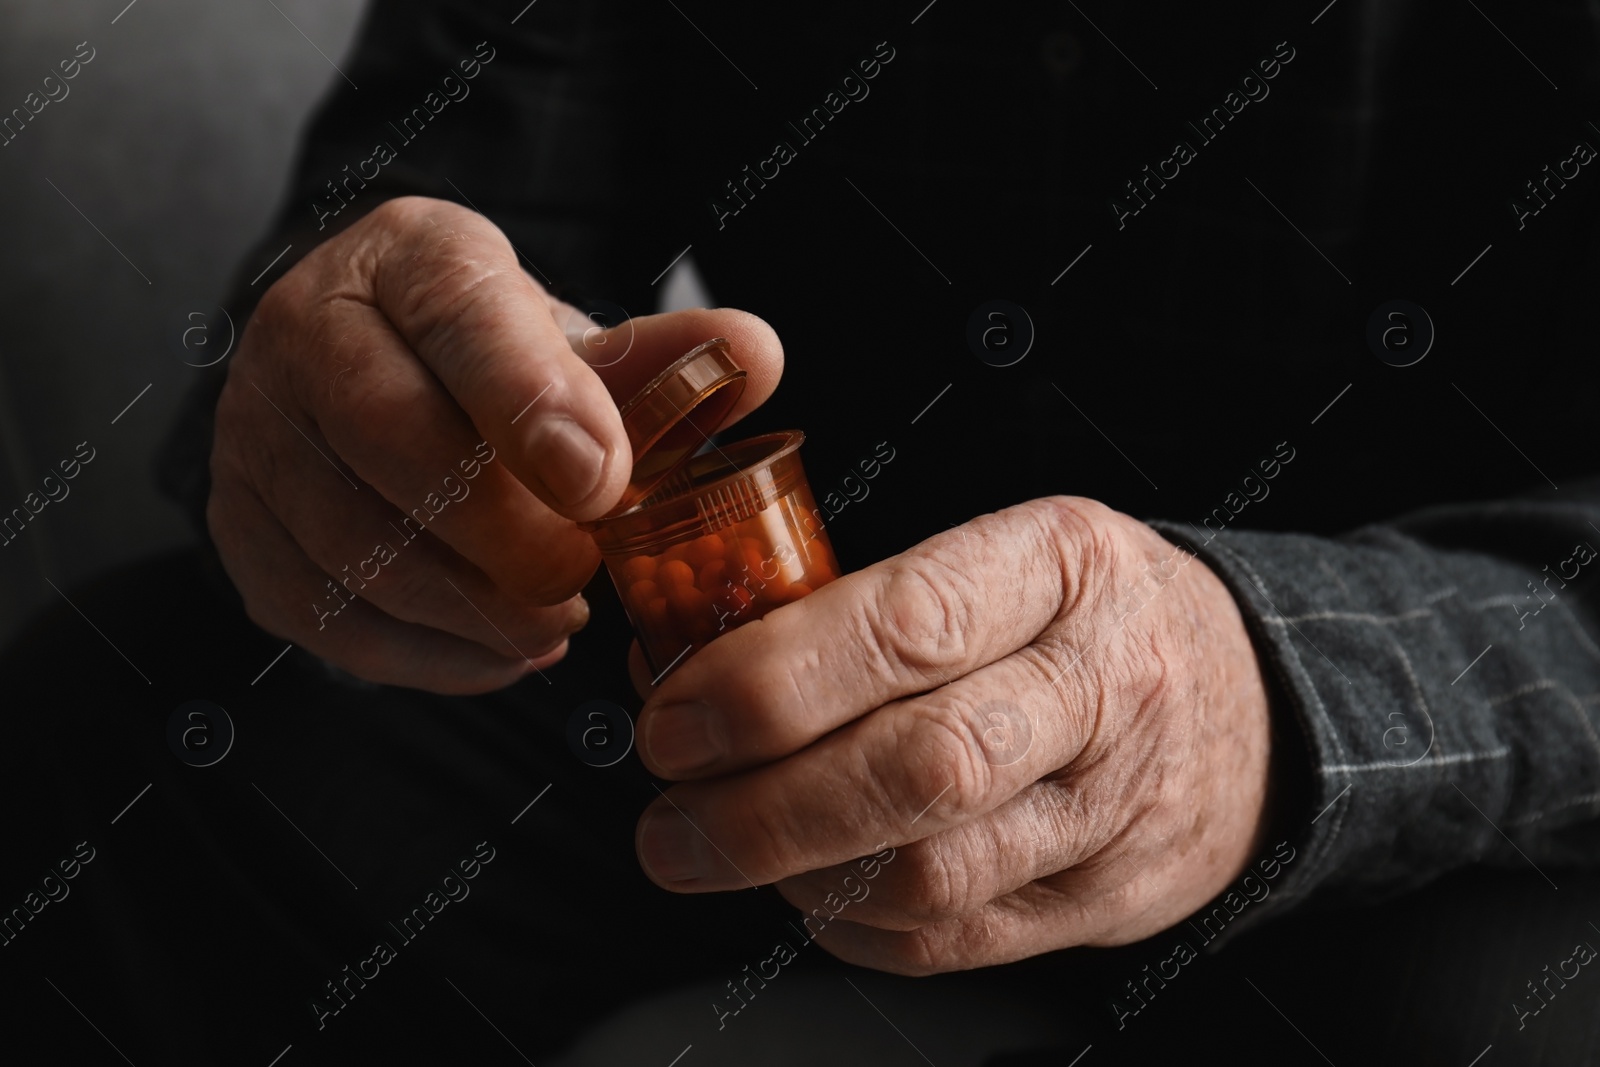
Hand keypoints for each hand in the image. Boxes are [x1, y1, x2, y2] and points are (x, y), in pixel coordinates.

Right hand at [209, 196, 781, 692]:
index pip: (461, 314)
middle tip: (584, 576)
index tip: (605, 483)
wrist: (385, 377)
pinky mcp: (242, 530)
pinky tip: (502, 651)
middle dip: (508, 533)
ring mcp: (256, 434)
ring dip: (474, 607)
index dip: (532, 401)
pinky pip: (328, 619)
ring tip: (557, 621)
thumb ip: (666, 358)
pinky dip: (429, 656)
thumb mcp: (583, 344)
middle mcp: (304, 331)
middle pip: (393, 439)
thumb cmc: (499, 366)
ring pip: (355, 545)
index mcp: (408, 259)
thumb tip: (754, 357)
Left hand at [629, 496, 1272, 972]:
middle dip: (763, 805)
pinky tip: (804, 886)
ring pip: (933, 874)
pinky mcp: (1105, 901)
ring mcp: (1113, 809)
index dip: (773, 680)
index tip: (676, 714)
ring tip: (710, 847)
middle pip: (921, 768)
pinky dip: (852, 925)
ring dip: (790, 873)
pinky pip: (954, 940)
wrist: (1249, 705)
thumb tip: (677, 658)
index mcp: (1062, 565)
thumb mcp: (999, 554)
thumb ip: (851, 603)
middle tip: (668, 812)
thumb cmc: (1087, 614)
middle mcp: (1100, 687)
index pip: (909, 625)